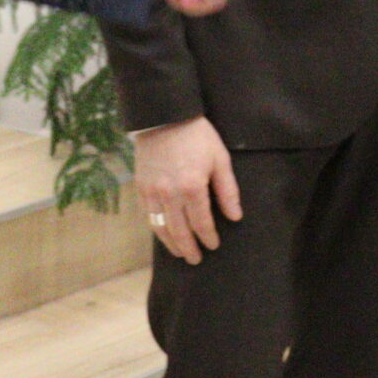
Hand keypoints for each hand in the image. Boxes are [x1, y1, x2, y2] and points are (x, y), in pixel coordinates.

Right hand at [134, 116, 240, 264]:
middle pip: (180, 231)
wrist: (164, 117)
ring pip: (161, 228)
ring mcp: (153, 192)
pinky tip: (164, 234)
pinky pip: (148, 216)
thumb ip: (228, 190)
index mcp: (193, 187)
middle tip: (196, 260)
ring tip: (181, 253)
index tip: (214, 245)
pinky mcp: (141, 188)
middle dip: (190, 248)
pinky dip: (157, 229)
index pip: (202, 223)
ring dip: (171, 244)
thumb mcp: (219, 159)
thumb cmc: (197, 136)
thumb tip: (235, 216)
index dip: (208, 237)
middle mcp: (170, 194)